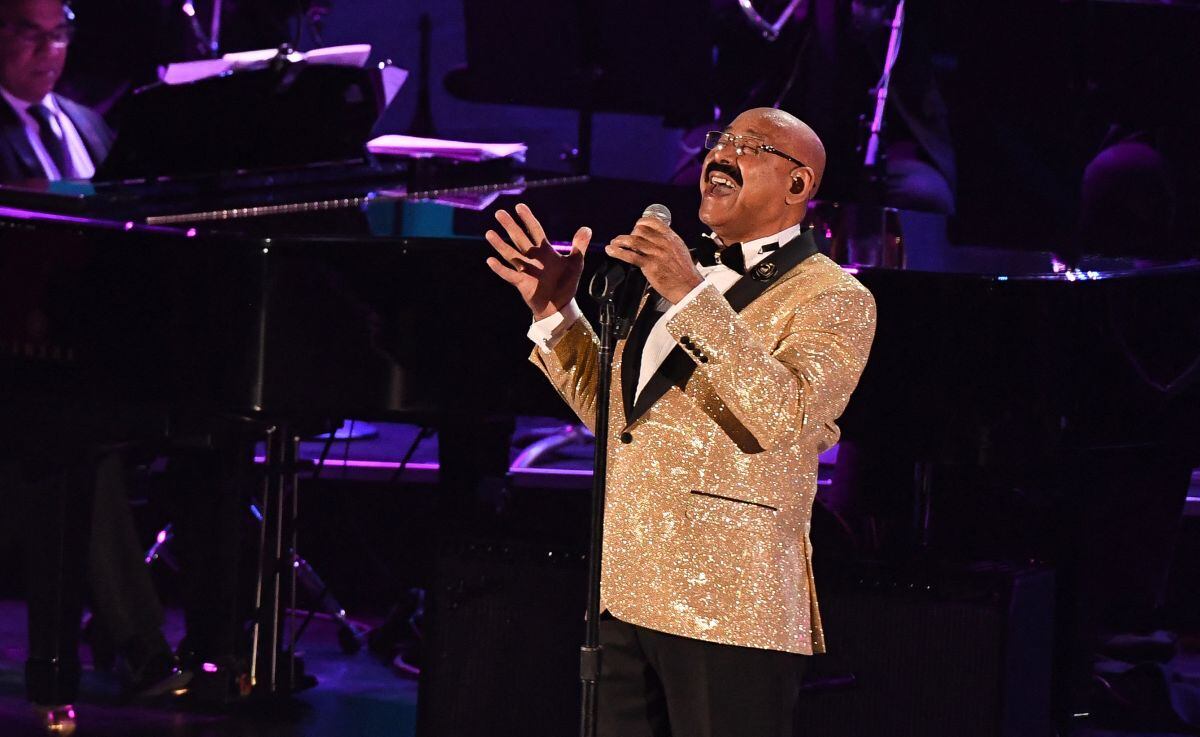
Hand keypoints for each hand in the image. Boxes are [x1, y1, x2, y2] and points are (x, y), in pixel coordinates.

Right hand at [485, 203, 589, 320]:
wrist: (561, 305)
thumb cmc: (566, 283)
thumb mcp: (576, 262)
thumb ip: (579, 245)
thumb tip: (587, 228)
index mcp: (544, 251)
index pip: (534, 230)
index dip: (527, 218)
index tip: (519, 207)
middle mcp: (532, 258)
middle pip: (519, 238)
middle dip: (510, 226)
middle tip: (499, 213)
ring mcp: (525, 270)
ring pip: (511, 254)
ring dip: (500, 245)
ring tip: (489, 233)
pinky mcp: (522, 283)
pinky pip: (509, 274)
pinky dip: (500, 268)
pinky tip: (490, 260)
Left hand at [606, 216, 702, 303]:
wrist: (689, 287)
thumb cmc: (685, 272)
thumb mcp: (680, 250)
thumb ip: (667, 242)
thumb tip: (655, 237)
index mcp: (671, 237)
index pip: (652, 221)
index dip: (640, 223)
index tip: (635, 227)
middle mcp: (663, 243)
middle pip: (639, 230)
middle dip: (630, 234)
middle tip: (626, 241)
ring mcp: (656, 254)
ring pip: (632, 241)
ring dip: (619, 241)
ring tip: (614, 243)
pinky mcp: (650, 266)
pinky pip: (630, 256)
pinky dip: (617, 252)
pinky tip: (611, 250)